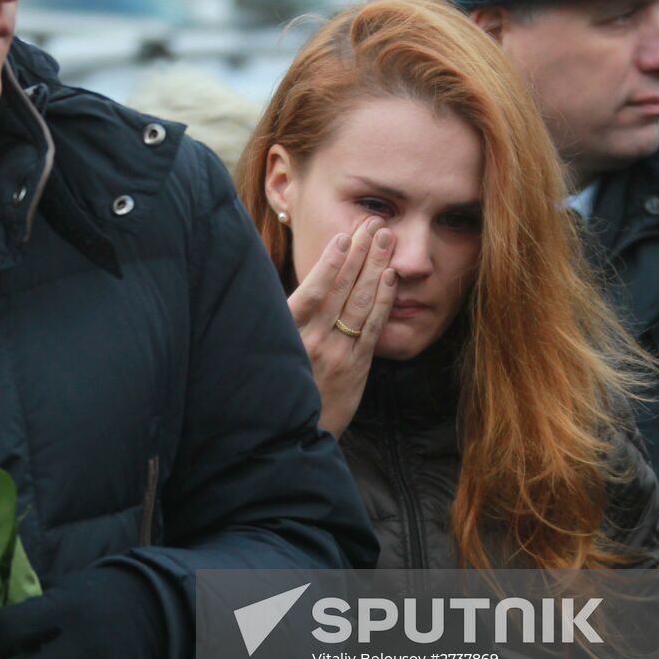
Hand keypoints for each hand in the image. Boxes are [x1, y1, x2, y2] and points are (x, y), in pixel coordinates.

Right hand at [288, 217, 396, 437]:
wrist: (289, 435)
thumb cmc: (277, 385)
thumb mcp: (268, 347)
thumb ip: (280, 315)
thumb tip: (284, 278)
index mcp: (288, 334)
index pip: (313, 291)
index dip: (330, 263)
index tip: (343, 236)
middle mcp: (314, 341)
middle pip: (343, 288)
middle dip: (360, 252)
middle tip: (374, 224)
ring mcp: (338, 353)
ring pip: (361, 302)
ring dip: (375, 266)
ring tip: (385, 238)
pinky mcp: (356, 366)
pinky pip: (373, 326)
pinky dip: (383, 299)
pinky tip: (390, 276)